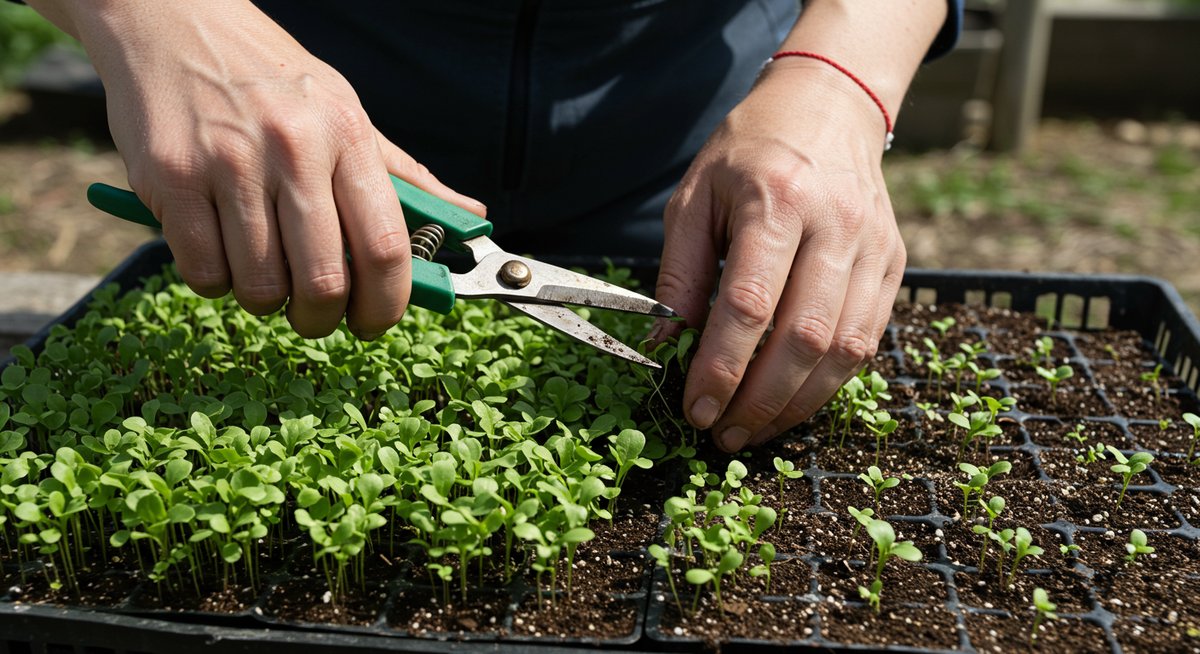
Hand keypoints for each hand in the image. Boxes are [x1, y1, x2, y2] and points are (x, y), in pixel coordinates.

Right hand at [46, 0, 483, 338]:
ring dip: (265, 299)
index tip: (374, 322)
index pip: (385, 246)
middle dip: (322, 319)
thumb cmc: (269, 75)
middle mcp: (292, 149)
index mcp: (346, 134)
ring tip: (262, 269)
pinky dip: (215, 282)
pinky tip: (220, 250)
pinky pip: (203, 273)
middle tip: (314, 314)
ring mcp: (227, 165)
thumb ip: (403, 173)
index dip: (387, 304)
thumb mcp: (345, 108)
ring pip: (260, 286)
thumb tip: (469, 214)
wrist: (168, 19)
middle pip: (324, 282)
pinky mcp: (169, 180)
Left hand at [654, 62, 905, 451]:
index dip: (722, 368)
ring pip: (844, 349)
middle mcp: (835, 225)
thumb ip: (681, 275)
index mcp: (776, 201)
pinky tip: (793, 400)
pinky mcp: (894, 264)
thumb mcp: (694, 200)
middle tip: (723, 435)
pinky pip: (867, 340)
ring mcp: (873, 247)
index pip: (749, 304)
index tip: (695, 408)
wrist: (826, 108)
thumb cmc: (747, 154)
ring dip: (796, 404)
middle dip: (760, 401)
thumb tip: (668, 347)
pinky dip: (829, 382)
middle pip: (804, 337)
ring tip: (754, 430)